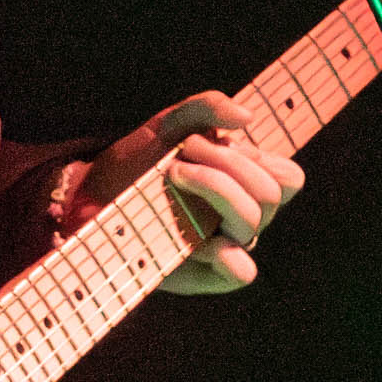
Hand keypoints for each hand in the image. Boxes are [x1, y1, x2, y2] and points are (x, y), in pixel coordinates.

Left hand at [64, 91, 304, 292]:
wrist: (92, 194)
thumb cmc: (139, 161)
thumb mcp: (171, 123)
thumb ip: (208, 107)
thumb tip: (247, 117)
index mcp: (248, 186)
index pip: (289, 178)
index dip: (258, 156)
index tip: (209, 139)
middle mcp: (243, 217)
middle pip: (270, 194)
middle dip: (226, 163)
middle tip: (182, 153)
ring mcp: (224, 245)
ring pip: (252, 222)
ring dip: (214, 187)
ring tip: (173, 174)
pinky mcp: (203, 274)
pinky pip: (240, 271)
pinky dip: (225, 252)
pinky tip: (194, 237)